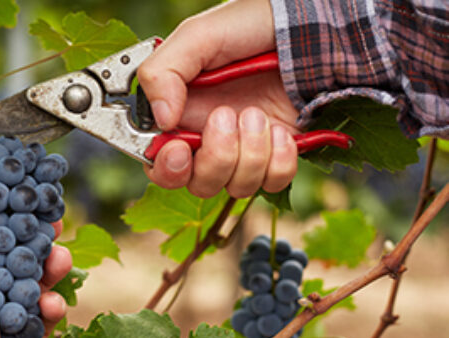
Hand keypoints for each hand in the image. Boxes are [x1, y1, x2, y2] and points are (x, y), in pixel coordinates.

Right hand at [137, 0, 299, 197]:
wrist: (304, 28)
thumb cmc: (248, 26)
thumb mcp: (197, 37)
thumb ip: (163, 73)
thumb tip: (161, 120)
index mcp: (180, 114)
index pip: (158, 162)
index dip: (166, 167)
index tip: (181, 150)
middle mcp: (208, 138)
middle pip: (198, 183)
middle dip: (216, 158)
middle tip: (228, 115)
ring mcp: (244, 149)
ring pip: (236, 186)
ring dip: (250, 153)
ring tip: (258, 113)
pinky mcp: (277, 155)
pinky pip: (272, 182)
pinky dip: (278, 161)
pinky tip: (280, 131)